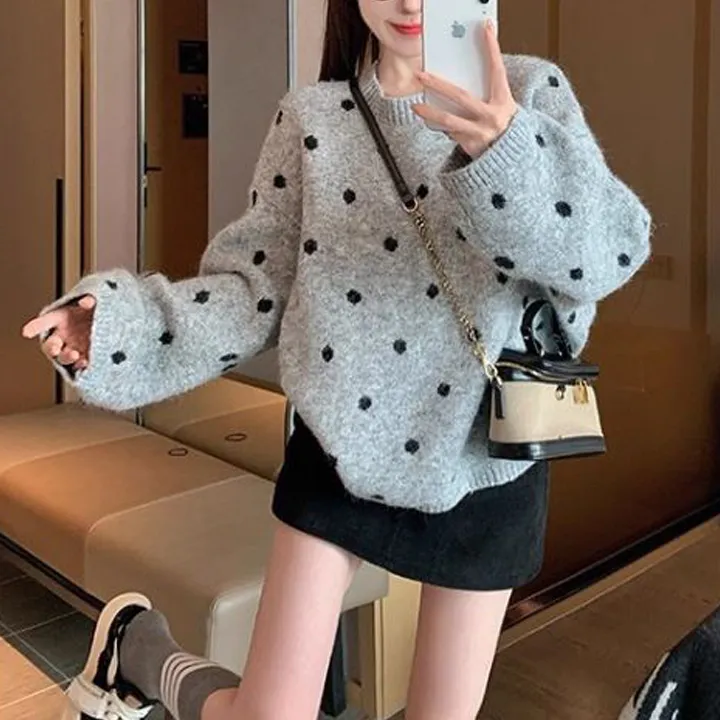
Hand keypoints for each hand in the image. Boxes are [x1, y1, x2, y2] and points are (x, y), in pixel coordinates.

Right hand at [22, 295, 95, 370]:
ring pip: (63, 357)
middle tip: (55, 347)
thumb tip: (87, 301)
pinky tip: (84, 363)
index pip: (45, 321)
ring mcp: (73, 347)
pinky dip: (80, 365)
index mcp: (60, 318)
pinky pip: (79, 364)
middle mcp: (63, 335)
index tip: (27, 332)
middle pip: (50, 344)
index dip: (35, 326)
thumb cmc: (93, 311)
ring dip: (66, 357)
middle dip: (51, 347)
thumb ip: (90, 301)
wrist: (108, 323)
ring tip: (74, 355)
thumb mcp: (93, 302)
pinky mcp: (85, 357)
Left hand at [412, 21, 517, 158]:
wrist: (510, 160)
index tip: (485, 30)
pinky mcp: (470, 147)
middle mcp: (492, 117)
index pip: (497, 70)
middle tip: (421, 75)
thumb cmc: (503, 128)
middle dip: (439, 85)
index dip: (492, 49)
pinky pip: (451, 134)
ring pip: (450, 121)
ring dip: (430, 113)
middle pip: (461, 97)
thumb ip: (486, 94)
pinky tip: (435, 122)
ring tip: (416, 107)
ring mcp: (481, 133)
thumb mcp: (502, 107)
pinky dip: (443, 127)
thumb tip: (459, 82)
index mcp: (504, 101)